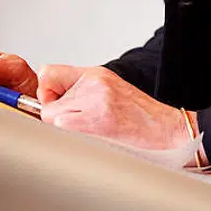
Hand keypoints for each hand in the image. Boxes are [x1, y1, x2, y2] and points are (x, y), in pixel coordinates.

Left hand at [37, 64, 189, 153]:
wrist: (165, 130)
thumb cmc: (139, 118)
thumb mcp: (110, 93)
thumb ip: (81, 93)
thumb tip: (49, 105)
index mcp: (96, 74)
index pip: (48, 73)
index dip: (45, 92)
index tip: (52, 103)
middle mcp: (94, 81)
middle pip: (45, 96)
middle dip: (53, 113)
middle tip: (74, 123)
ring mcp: (95, 98)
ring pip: (51, 115)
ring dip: (62, 128)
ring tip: (87, 132)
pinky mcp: (96, 118)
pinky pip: (61, 127)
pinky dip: (67, 136)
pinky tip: (90, 137)